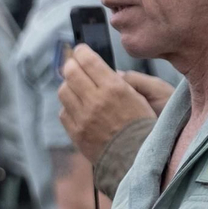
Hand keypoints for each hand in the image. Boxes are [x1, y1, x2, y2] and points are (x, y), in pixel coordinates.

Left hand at [58, 45, 165, 163]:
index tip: (80, 50)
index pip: (88, 61)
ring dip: (68, 85)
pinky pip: (63, 111)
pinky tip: (78, 107)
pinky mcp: (76, 132)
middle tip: (73, 63)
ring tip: (76, 86)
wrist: (138, 159)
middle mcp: (96, 101)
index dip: (81, 52)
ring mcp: (83, 117)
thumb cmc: (144, 126)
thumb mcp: (141, 97)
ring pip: (63, 91)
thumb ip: (120, 80)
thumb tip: (101, 71)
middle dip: (71, 64)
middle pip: (70, 72)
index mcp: (114, 89)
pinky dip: (68, 106)